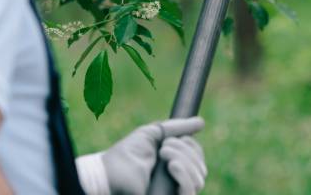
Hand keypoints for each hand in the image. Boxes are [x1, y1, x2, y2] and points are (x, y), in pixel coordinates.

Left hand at [75, 117, 206, 194]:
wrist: (109, 175)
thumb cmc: (126, 156)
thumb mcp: (153, 135)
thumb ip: (177, 128)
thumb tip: (201, 122)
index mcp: (175, 164)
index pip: (198, 156)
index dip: (191, 145)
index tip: (171, 139)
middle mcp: (178, 180)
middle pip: (200, 166)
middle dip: (184, 150)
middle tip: (163, 148)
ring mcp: (175, 191)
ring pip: (198, 177)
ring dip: (183, 160)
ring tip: (163, 155)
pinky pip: (190, 191)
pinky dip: (184, 175)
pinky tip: (171, 165)